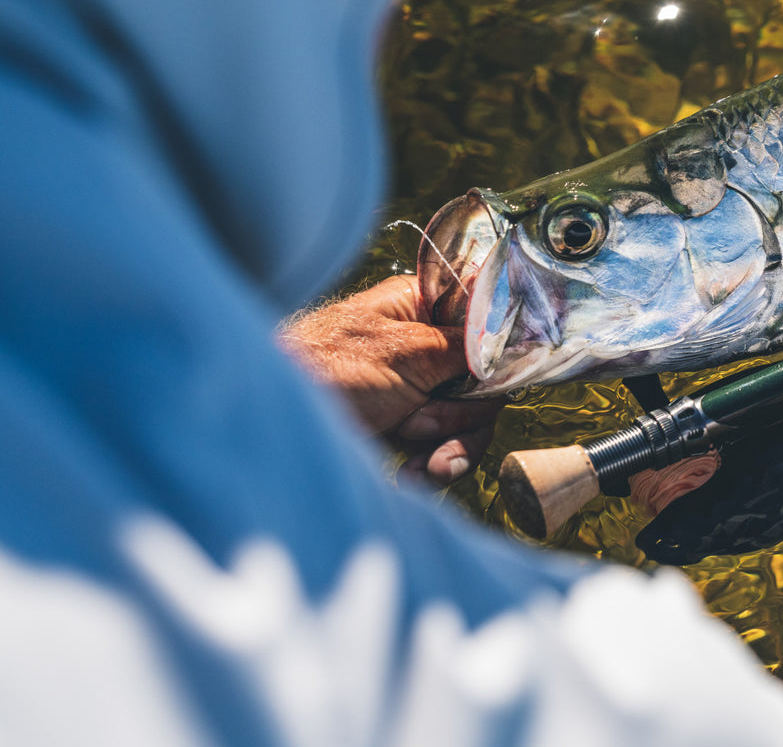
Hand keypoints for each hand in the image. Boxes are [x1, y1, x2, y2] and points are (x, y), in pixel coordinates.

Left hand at [278, 275, 502, 481]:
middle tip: (421, 422)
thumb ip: (465, 344)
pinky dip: (434, 465)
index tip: (499, 376)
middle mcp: (423, 344)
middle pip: (484, 378)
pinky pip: (443, 447)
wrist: (267, 433)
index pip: (485, 317)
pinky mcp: (403, 428)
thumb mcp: (406, 353)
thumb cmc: (326, 372)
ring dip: (448, 444)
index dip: (499, 349)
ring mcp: (414, 389)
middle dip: (461, 413)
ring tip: (418, 459)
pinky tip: (413, 476)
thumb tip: (515, 337)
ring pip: (468, 419)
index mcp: (421, 306)